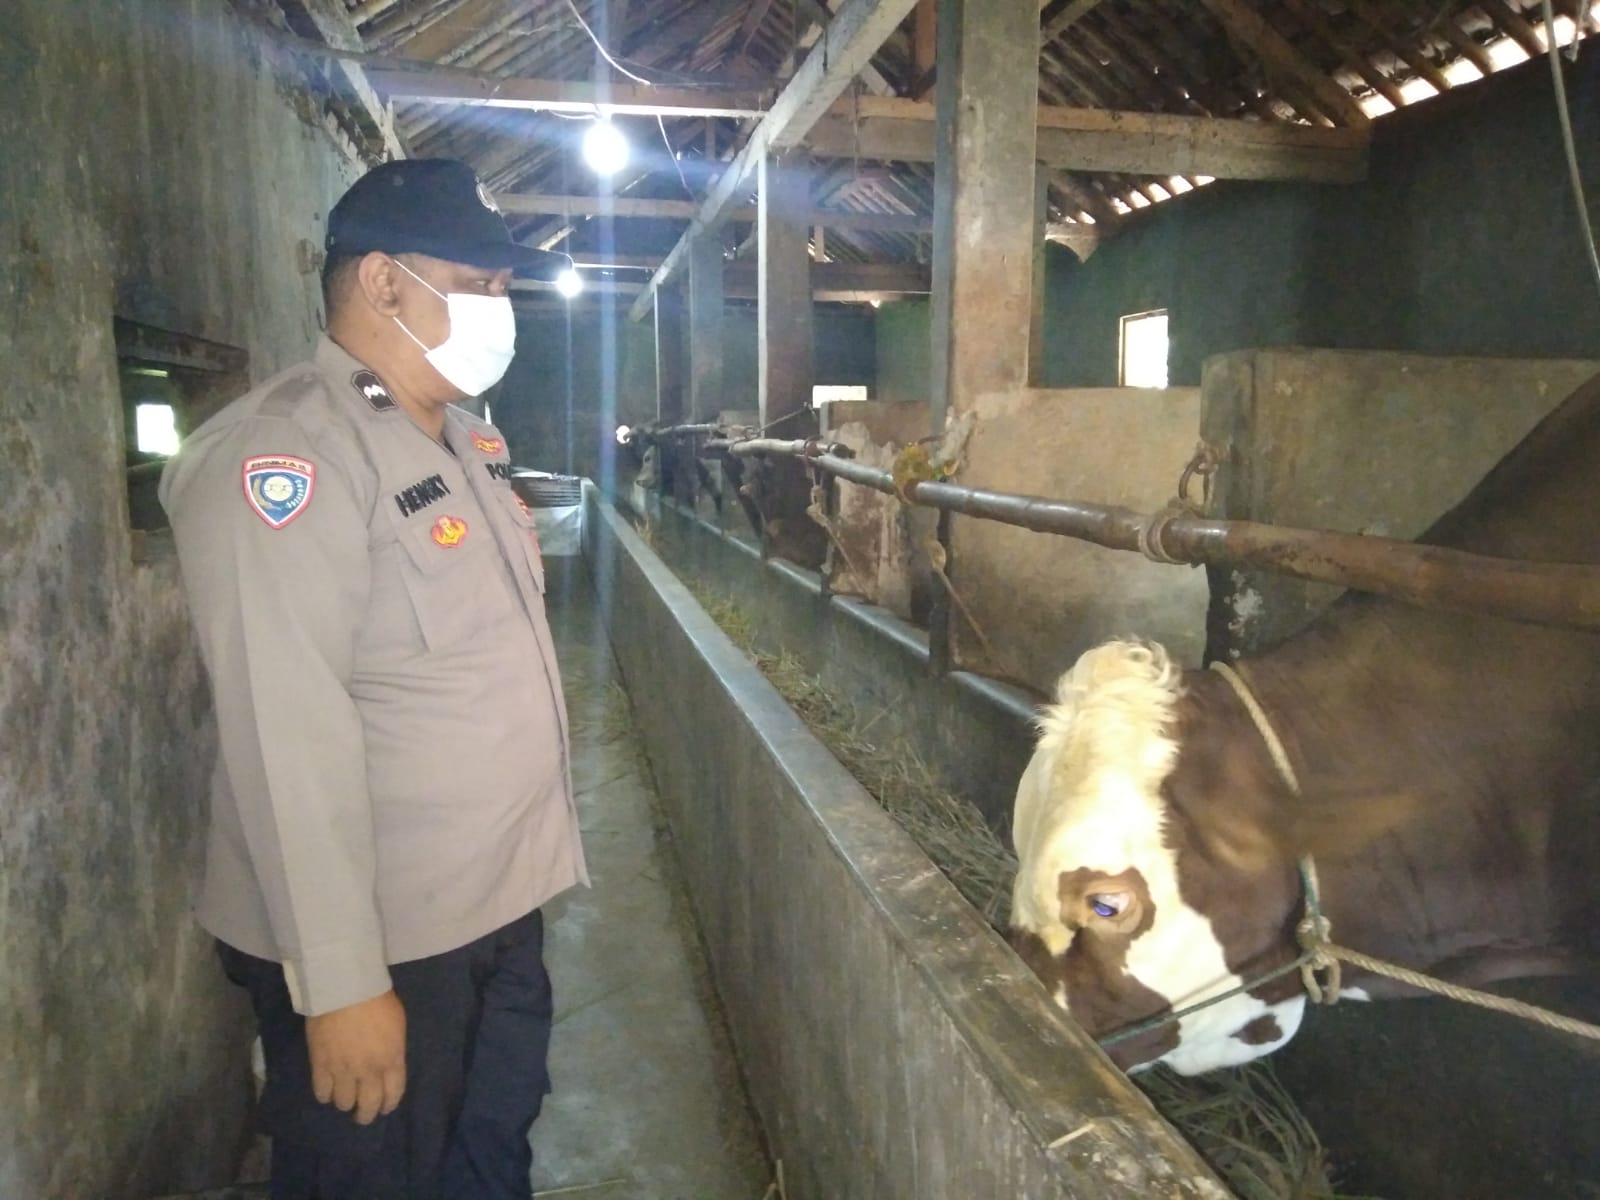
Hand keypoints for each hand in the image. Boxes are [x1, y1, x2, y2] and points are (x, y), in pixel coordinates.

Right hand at [305, 989, 406, 1124]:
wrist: (345, 990)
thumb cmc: (376, 1000)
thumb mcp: (398, 1025)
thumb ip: (393, 1049)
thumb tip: (387, 1062)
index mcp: (392, 1060)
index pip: (394, 1093)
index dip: (388, 1104)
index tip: (384, 1108)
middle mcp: (369, 1072)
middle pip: (369, 1105)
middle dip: (366, 1114)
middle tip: (362, 1115)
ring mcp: (343, 1071)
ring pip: (344, 1102)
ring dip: (344, 1103)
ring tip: (343, 1099)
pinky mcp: (321, 1066)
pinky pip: (322, 1092)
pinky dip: (325, 1095)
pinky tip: (326, 1091)